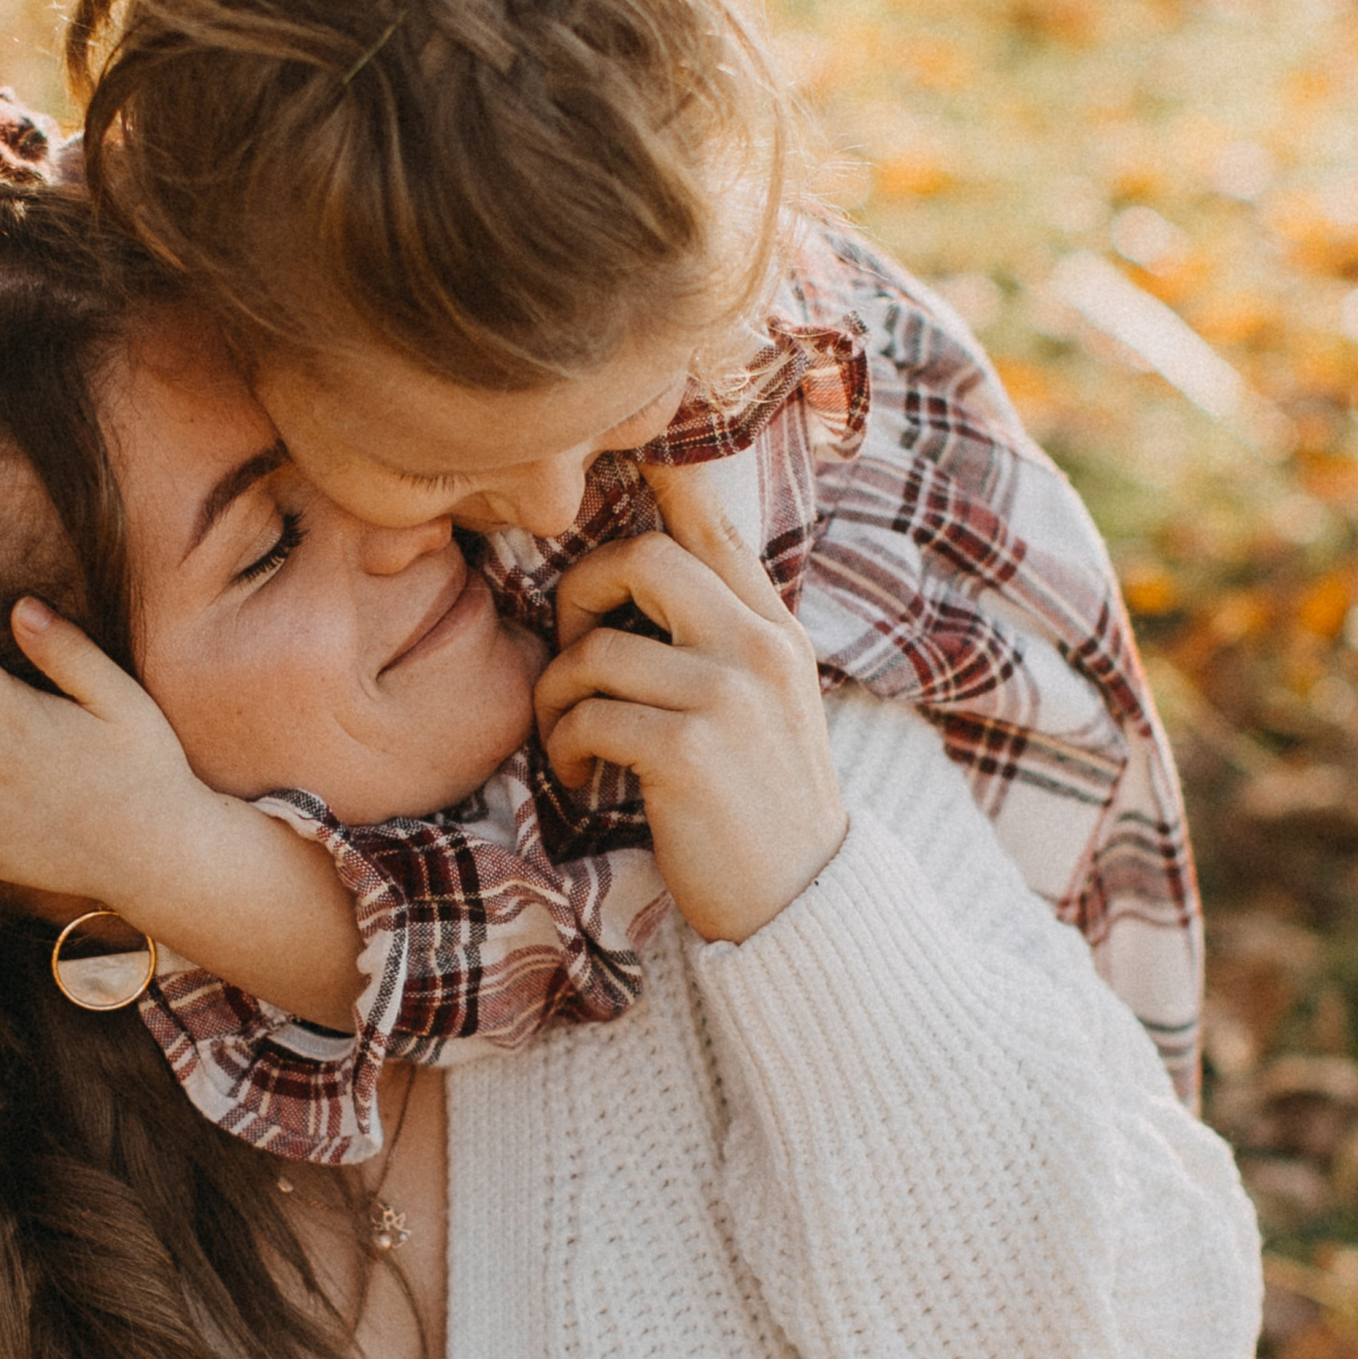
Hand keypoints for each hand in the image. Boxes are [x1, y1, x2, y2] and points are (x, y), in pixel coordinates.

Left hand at [534, 476, 846, 943]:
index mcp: (776, 631)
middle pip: (640, 558)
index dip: (663, 478)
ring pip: (596, 651)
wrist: (800, 905)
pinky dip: (567, 749)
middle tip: (572, 655)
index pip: (714, 526)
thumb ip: (722, 642)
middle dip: (578, 596)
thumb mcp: (765, 708)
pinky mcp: (687, 750)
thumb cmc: (760, 809)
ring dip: (558, 698)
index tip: (626, 453)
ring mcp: (726, 696)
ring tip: (571, 740)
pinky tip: (586, 780)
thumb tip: (651, 576)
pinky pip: (588, 717)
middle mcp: (758, 648)